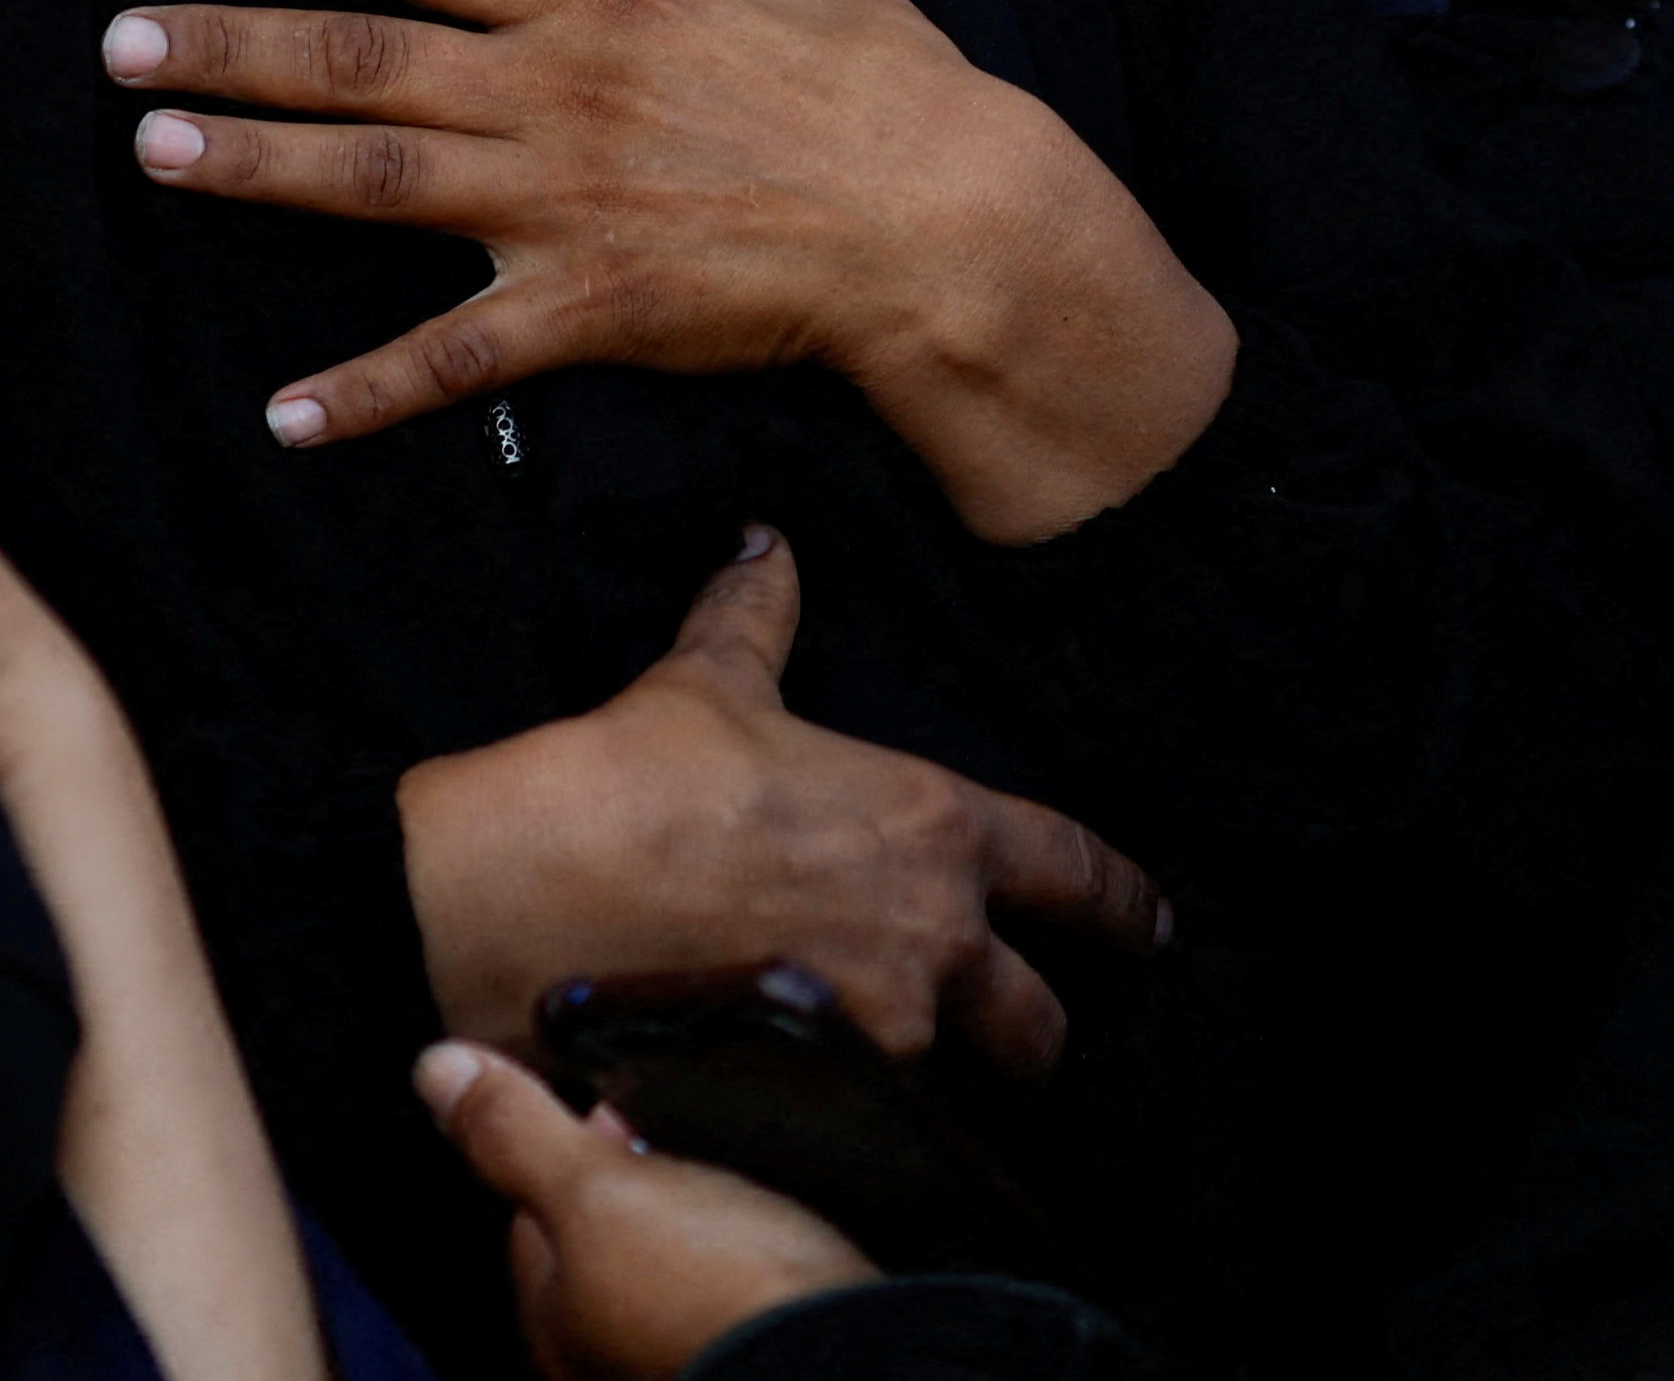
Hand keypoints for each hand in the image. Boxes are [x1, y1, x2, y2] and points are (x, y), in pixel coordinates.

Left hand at [113, 0, 1239, 543]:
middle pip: (358, 55)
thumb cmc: (892, 88)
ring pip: (374, 178)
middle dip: (230, 44)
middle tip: (119, 42)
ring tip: (153, 152)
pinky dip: (364, 393)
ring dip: (254, 169)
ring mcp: (560, 200)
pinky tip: (284, 418)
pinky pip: (453, 357)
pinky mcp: (588, 308)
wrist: (951, 221)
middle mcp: (554, 87)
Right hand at [399, 529, 1165, 1071]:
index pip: (1076, 873)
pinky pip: (862, 1126)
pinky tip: (811, 1105)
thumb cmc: (630, 779)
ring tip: (894, 1066)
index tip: (1152, 927)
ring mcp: (876, 1037)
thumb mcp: (706, 683)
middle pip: (1038, 1023)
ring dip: (935, 1076)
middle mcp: (932, 942)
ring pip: (951, 1084)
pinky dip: (849, 1118)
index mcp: (933, 829)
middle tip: (1016, 1033)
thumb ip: (757, 619)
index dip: (1125, 904)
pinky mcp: (807, 1103)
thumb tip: (766, 547)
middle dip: (1036, 1032)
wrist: (521, 891)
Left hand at [417, 1040, 876, 1380]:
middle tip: (672, 1126)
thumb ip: (519, 1136)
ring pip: (670, 1272)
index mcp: (558, 1318)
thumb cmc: (712, 1298)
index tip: (607, 1102)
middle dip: (630, 1190)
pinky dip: (746, 1254)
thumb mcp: (595, 1192)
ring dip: (692, 1222)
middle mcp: (608, 1354)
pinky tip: (777, 1226)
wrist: (845, 1359)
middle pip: (605, 1252)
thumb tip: (437, 1071)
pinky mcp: (757, 1342)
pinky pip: (735, 1288)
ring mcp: (681, 1353)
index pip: (533, 1222)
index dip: (563, 1148)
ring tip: (729, 1165)